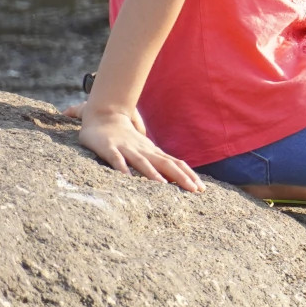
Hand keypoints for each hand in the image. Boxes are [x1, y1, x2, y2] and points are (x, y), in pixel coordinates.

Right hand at [63, 101, 204, 192]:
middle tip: (194, 190)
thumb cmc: (127, 138)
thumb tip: (174, 178)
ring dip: (153, 173)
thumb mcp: (145, 150)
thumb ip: (157, 162)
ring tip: (164, 185)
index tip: (201, 189)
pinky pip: (116, 159)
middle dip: (181, 176)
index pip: (175, 164)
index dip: (188, 175)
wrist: (104, 116)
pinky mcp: (109, 149)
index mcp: (153, 152)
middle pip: (165, 164)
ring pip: (142, 162)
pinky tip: (127, 178)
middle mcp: (144, 150)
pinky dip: (122, 168)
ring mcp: (127, 149)